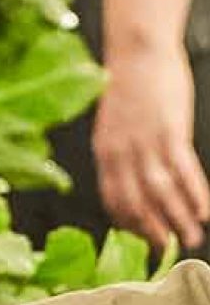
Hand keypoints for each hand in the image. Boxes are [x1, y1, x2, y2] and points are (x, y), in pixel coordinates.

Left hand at [95, 45, 209, 247]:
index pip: (112, 198)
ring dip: (177, 220)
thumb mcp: (113, 124)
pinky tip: (204, 210)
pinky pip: (183, 172)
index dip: (127, 222)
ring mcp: (145, 144)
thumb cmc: (128, 86)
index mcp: (103, 152)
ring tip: (190, 239)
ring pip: (160, 193)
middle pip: (135, 203)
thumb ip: (118, 151)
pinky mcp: (170, 132)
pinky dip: (194, 195)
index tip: (140, 238)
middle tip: (166, 250)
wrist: (137, 53)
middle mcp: (120, 153)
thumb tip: (128, 175)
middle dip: (152, 230)